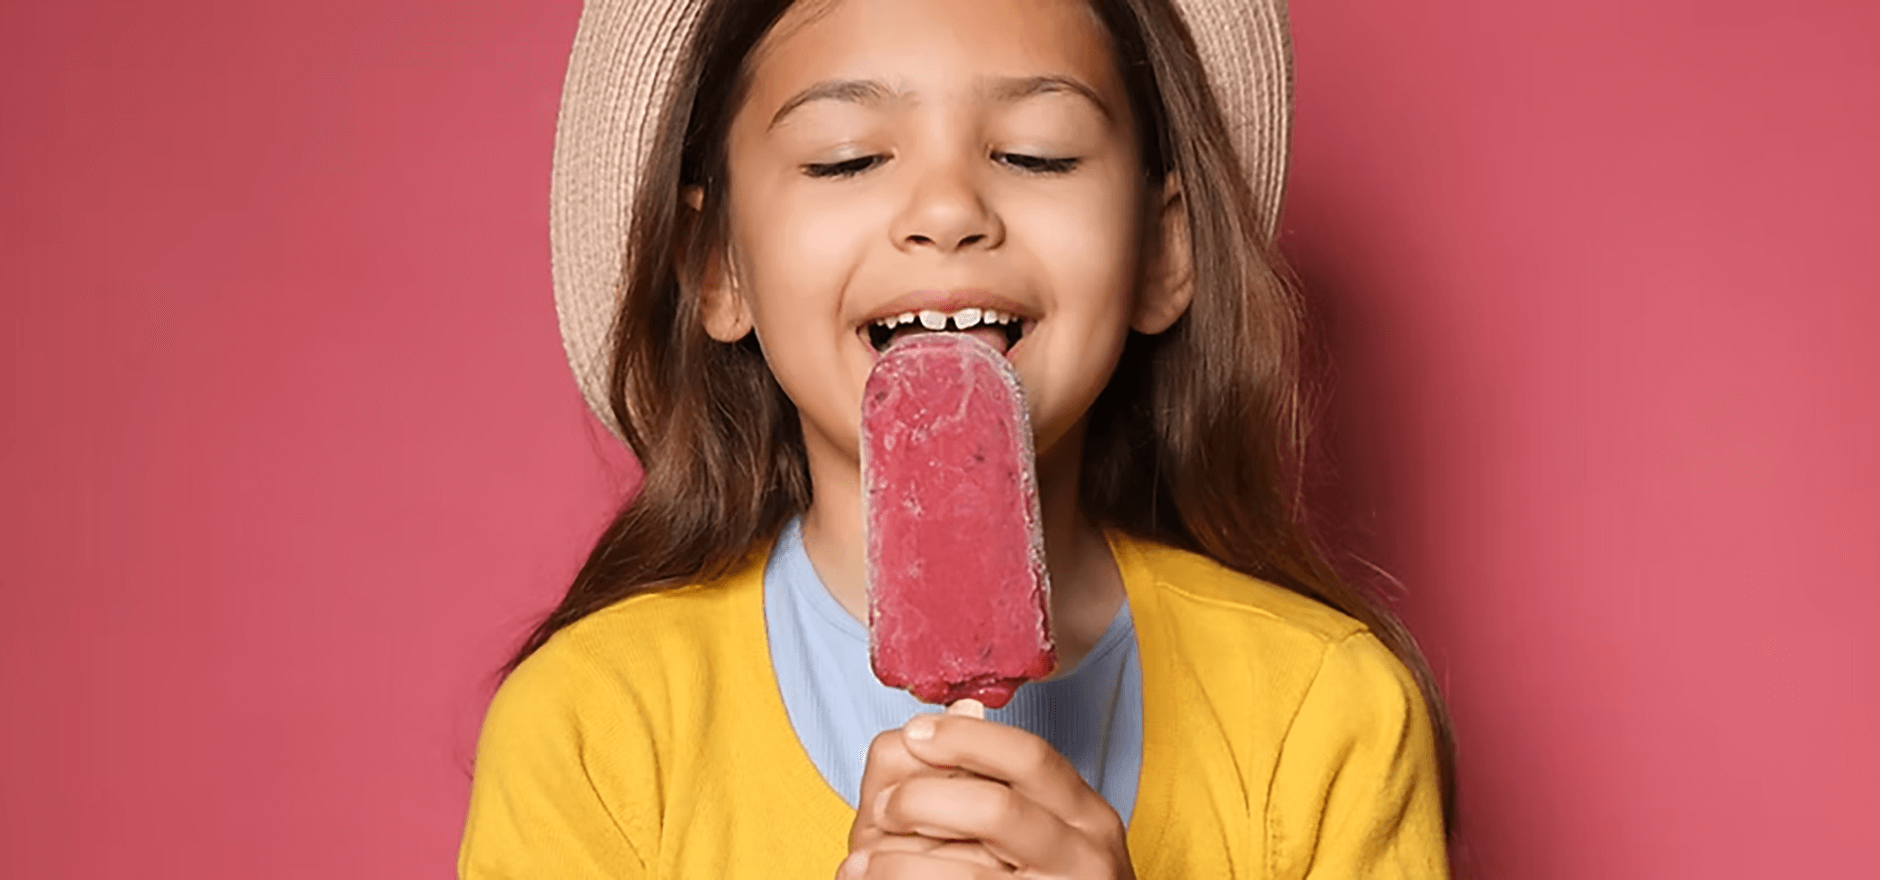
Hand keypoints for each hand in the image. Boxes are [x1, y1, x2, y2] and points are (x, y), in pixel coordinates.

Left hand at [838, 703, 1135, 878]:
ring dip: (895, 865)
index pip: (1029, 757)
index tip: (916, 733)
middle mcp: (1084, 856)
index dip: (967, 739)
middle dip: (922, 801)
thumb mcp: (1022, 826)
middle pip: (994, 809)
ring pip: (965, 872)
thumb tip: (947, 720)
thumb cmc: (1032, 879)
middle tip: (884, 808)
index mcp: (1085, 814)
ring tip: (859, 866)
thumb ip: (974, 778)